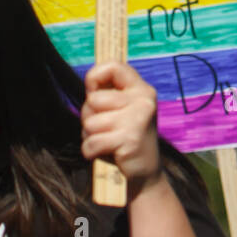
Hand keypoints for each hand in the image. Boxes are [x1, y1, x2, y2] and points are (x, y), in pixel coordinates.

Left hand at [81, 61, 160, 189]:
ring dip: (90, 136)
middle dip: (89, 116)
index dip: (94, 76)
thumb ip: (108, 94)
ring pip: (90, 122)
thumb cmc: (126, 136)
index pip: (113, 66)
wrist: (146, 171)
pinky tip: (103, 153)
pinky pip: (91, 142)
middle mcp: (143, 100)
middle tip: (104, 128)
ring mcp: (137, 119)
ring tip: (106, 141)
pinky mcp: (129, 139)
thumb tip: (89, 84)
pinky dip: (90, 151)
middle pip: (93, 99)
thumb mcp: (123, 109)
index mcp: (141, 89)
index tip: (93, 91)